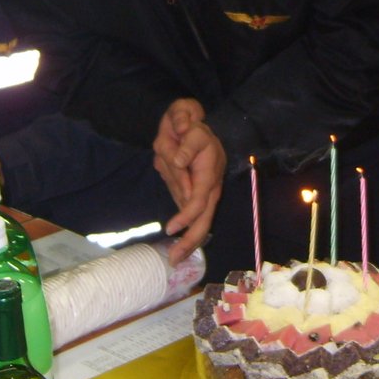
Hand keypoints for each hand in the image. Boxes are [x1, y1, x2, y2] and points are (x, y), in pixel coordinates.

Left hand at [152, 99, 222, 261]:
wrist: (192, 122)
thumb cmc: (189, 122)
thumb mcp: (186, 118)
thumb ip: (185, 137)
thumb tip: (179, 160)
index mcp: (208, 172)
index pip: (198, 200)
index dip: (186, 216)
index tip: (170, 229)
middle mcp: (208, 186)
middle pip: (204, 219)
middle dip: (191, 242)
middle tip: (175, 260)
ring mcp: (202, 192)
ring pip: (198, 222)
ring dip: (188, 242)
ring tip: (175, 259)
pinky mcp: (194, 194)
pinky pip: (191, 217)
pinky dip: (186, 234)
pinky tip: (178, 249)